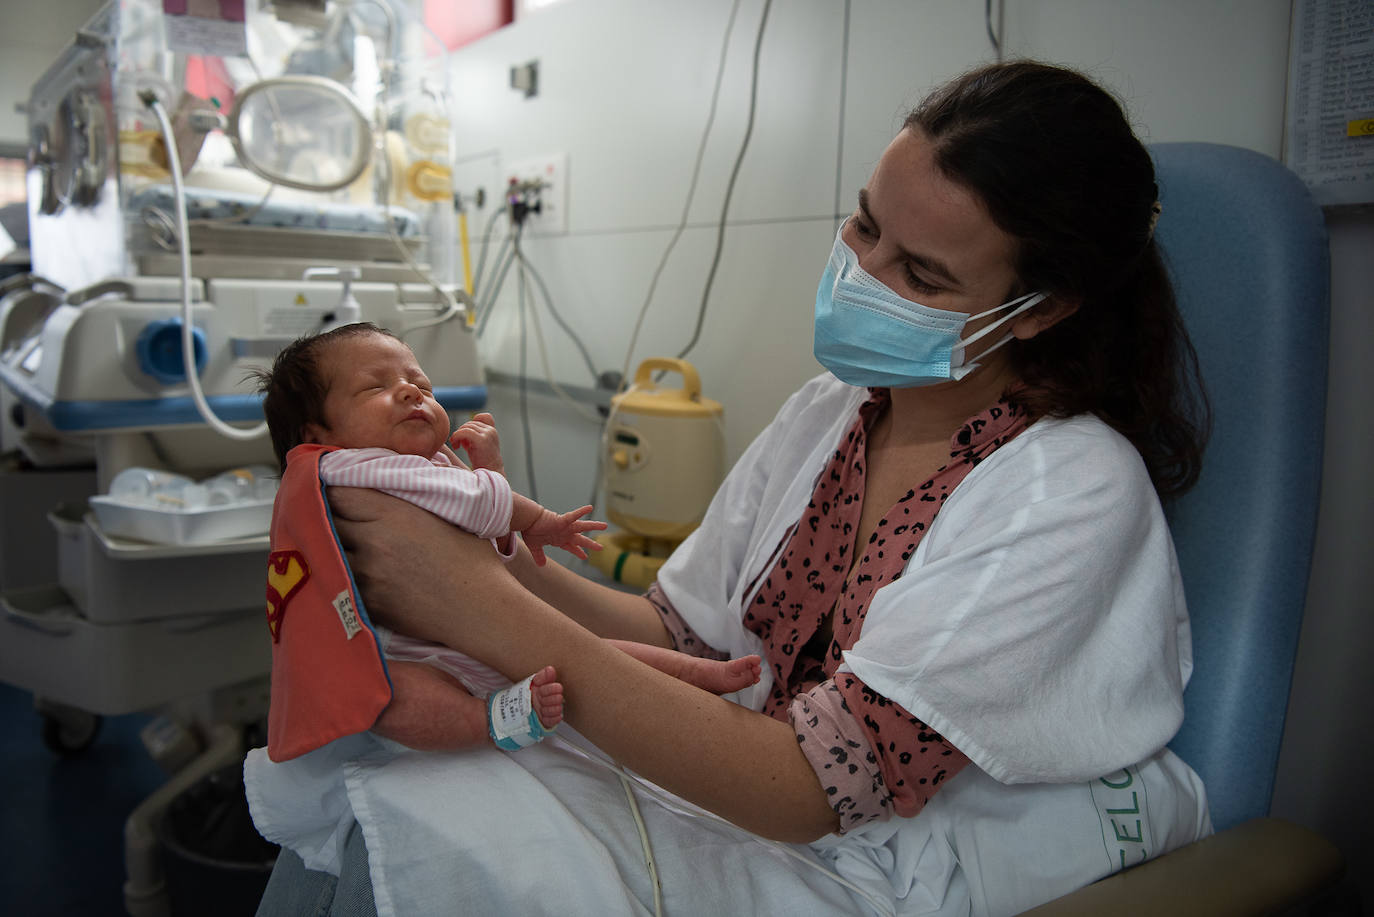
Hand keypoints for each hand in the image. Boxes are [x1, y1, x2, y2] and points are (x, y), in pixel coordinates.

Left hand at [327, 487, 506, 642]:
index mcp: (393, 514)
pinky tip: (351, 570)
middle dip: (327, 514)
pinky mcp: (366, 602)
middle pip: (327, 519)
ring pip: (326, 551)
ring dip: (329, 544)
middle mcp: (373, 542)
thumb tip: (390, 478)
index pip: (339, 492)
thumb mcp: (446, 513)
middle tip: (332, 512)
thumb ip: (410, 495)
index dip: (333, 487)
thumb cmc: (472, 559)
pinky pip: (339, 580)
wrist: (481, 610)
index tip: (334, 486)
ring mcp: (366, 575)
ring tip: (337, 541)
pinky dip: (340, 572)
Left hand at [450, 412, 503, 473]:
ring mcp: (487, 434)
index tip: (466, 437)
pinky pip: (465, 431)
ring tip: (456, 446)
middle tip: (457, 444)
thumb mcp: (478, 445)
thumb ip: (473, 435)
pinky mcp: (482, 440)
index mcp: (491, 430)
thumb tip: (460, 430)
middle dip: (461, 432)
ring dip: (457, 435)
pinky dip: (457, 436)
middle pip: (470, 423)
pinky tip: (456, 446)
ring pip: (466, 426)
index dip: (470, 424)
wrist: (490, 473)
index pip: (480, 417)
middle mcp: (491, 431)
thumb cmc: (482, 461)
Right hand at [521, 505, 607, 565]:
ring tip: (605, 526)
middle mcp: (564, 533)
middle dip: (590, 544)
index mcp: (559, 539)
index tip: (585, 556)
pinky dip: (581, 512)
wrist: (527, 521)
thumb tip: (541, 565)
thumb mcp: (535, 546)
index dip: (578, 552)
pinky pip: (573, 515)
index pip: (571, 547)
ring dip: (594, 526)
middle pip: (581, 540)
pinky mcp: (562, 520)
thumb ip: (539, 556)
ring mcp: (565, 527)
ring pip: (583, 526)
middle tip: (601, 548)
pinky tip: (590, 507)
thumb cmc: (530, 531)